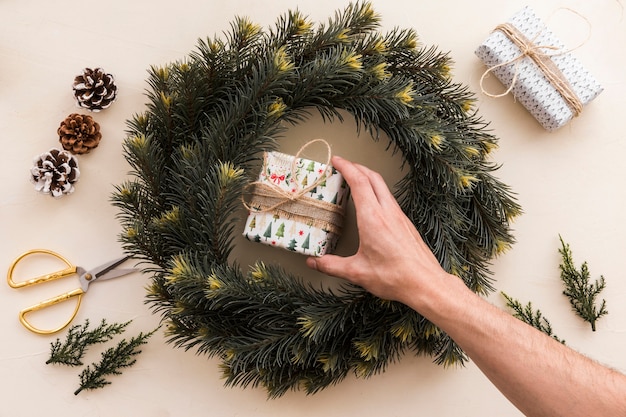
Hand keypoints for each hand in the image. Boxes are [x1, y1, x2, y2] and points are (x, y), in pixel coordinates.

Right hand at [306, 156, 451, 307]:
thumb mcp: (357, 272)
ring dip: (368, 178)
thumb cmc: (395, 277)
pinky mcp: (406, 224)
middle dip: (357, 167)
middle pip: (373, 177)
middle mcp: (387, 212)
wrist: (425, 283)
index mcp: (372, 218)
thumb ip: (332, 265)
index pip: (359, 182)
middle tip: (344, 166)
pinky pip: (389, 199)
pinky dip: (377, 192)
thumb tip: (314, 262)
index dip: (346, 167)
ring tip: (356, 181)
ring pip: (383, 187)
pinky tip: (372, 204)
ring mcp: (399, 216)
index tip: (336, 161)